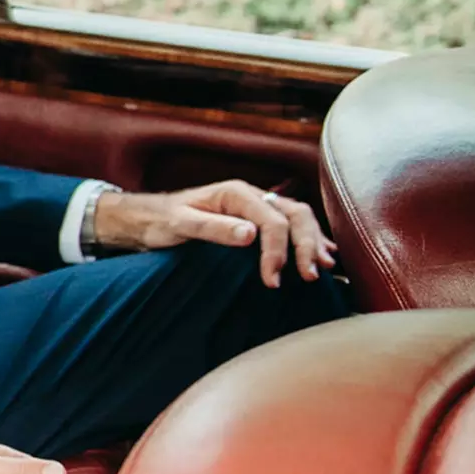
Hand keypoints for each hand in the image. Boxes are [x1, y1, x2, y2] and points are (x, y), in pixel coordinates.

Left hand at [95, 179, 336, 287]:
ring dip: (314, 242)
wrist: (149, 218)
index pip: (272, 221)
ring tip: (324, 267)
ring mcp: (257, 206)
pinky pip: (293, 225)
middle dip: (306, 245)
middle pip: (295, 215)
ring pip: (299, 218)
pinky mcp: (258, 218)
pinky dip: (310, 239)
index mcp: (236, 194)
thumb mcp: (181, 225)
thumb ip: (214, 229)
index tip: (273, 280)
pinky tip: (323, 253)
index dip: (277, 251)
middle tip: (309, 276)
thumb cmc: (162, 221)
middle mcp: (252, 195)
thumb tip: (251, 234)